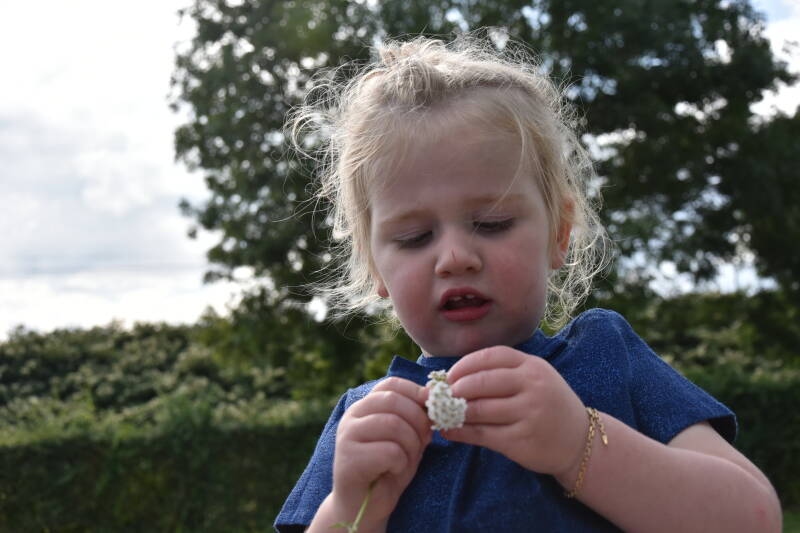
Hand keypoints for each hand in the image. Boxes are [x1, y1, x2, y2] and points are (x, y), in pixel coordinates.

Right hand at [329, 377, 431, 529]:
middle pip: (394, 401)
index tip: (432, 409)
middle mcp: (352, 416)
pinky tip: (392, 472)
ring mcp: (347, 435)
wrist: (363, 507)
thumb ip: (417, 418)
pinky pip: (390, 451)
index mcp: (365, 407)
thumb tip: (435, 395)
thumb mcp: (408, 439)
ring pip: (393, 424)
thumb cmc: (388, 470)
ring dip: (411, 446)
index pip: (392, 384)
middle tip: (424, 442)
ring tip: (406, 460)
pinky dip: (401, 464)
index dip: (416, 392)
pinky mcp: (348, 458)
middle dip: (418, 421)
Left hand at [443, 346, 586, 477]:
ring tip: (440, 414)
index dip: (464, 365)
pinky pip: (482, 434)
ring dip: (454, 412)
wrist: (579, 440)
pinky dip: (460, 432)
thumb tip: (451, 378)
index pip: (491, 357)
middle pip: (481, 382)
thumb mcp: (533, 379)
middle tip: (441, 397)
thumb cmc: (547, 405)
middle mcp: (532, 386)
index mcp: (532, 366)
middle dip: (455, 389)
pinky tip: (449, 431)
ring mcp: (528, 413)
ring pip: (479, 409)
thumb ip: (500, 374)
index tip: (448, 376)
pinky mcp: (522, 440)